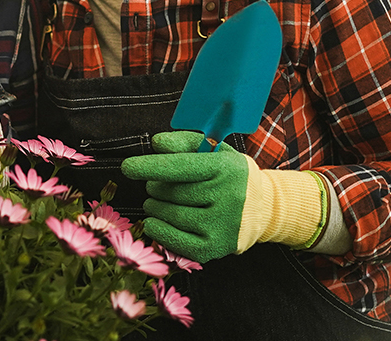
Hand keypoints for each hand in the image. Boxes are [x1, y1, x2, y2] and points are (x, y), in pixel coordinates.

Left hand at [121, 130, 248, 262]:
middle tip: (157, 186)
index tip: (127, 167)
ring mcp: (223, 225)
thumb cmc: (228, 175)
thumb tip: (157, 144)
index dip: (150, 167)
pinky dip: (158, 230)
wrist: (263, 209)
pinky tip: (154, 221)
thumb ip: (183, 142)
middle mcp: (228, 197)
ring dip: (154, 207)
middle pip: (171, 192)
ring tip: (159, 201)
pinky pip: (175, 241)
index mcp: (226, 168)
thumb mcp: (213, 151)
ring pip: (170, 215)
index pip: (181, 167)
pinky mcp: (216, 247)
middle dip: (155, 187)